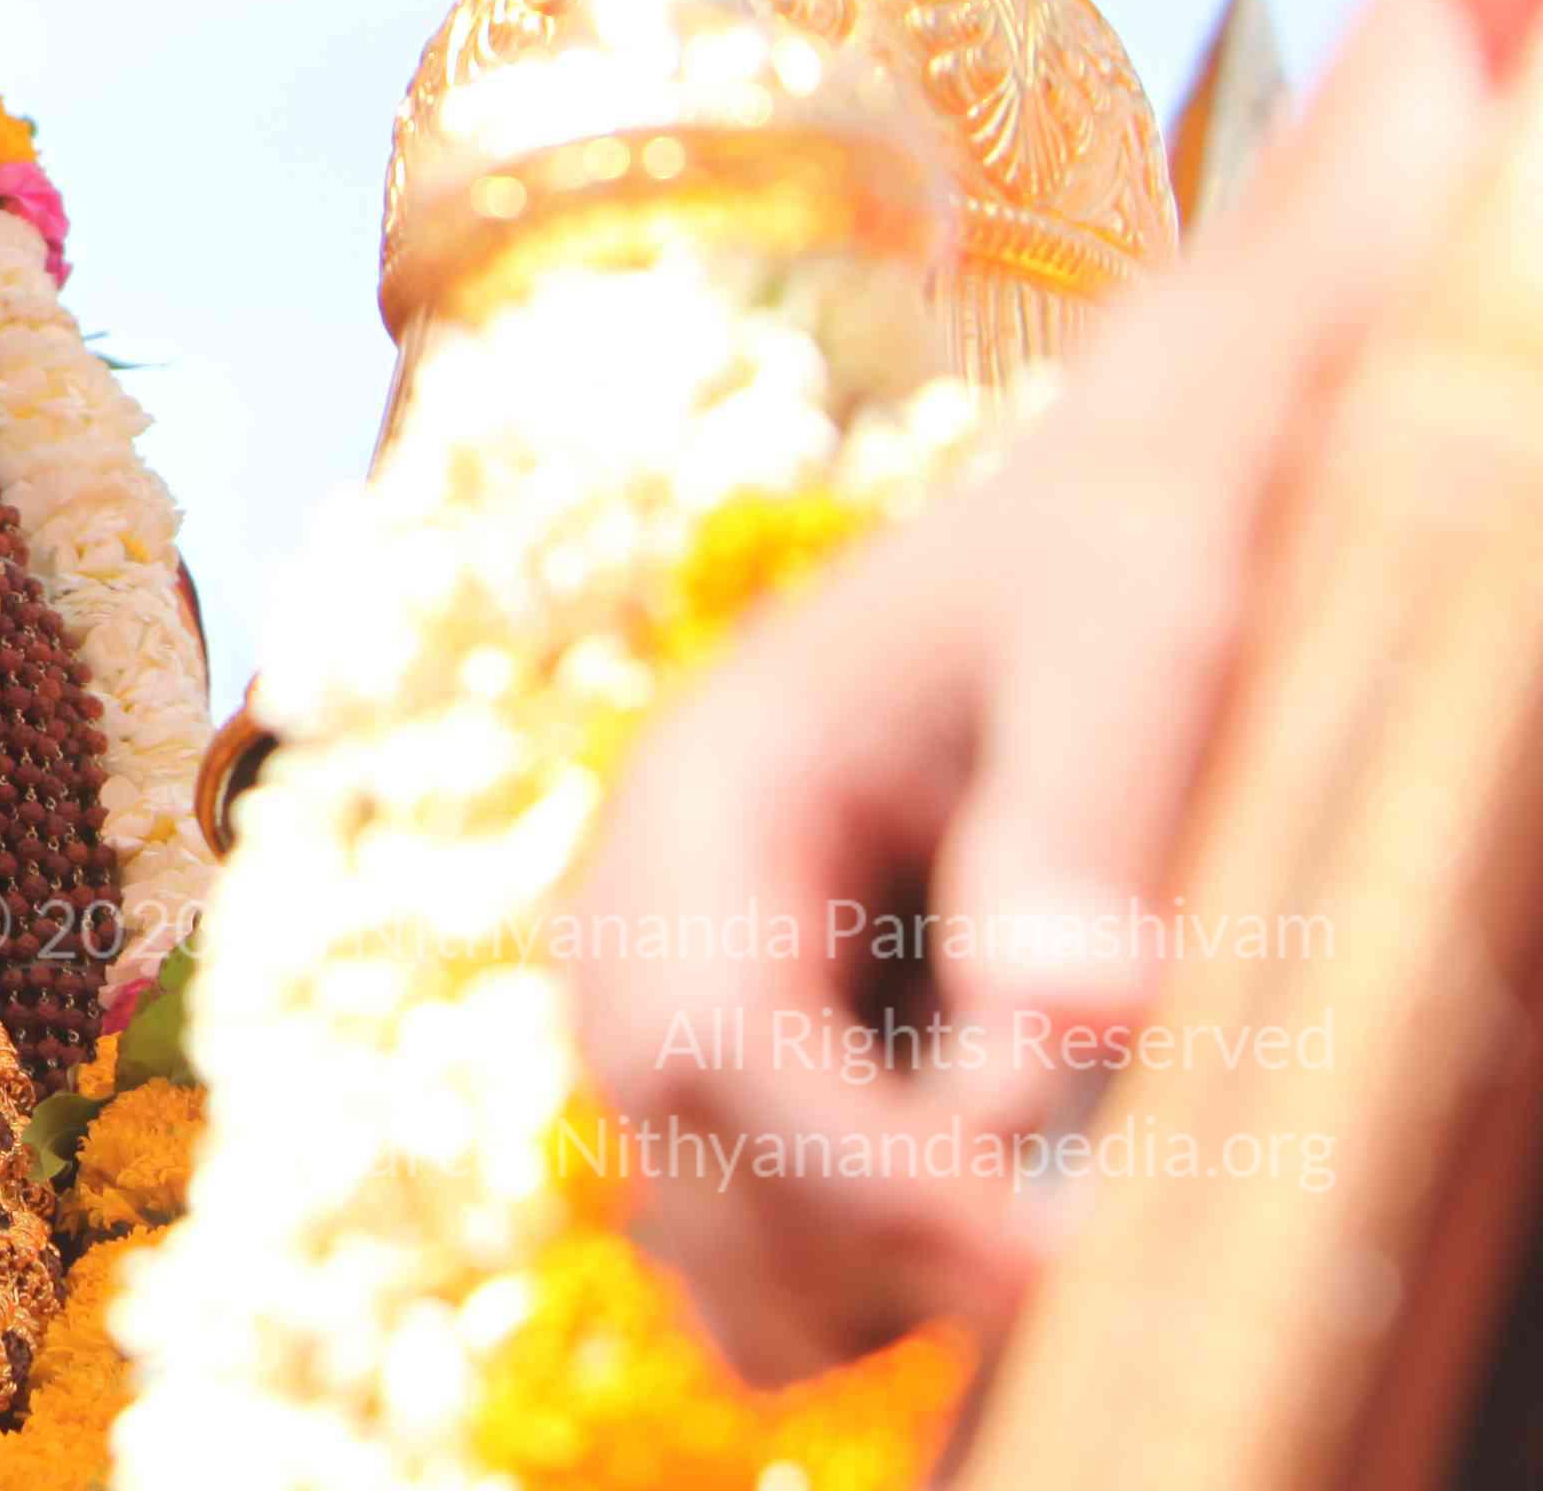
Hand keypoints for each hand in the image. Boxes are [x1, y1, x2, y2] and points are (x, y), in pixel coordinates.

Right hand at [560, 0, 1489, 1379]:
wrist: (1123, 517)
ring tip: (1060, 1214)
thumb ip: (1084, 822)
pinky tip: (1021, 1185)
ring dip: (872, 1272)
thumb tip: (1069, 1020)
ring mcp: (693, 990)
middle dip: (867, 1245)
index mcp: (704, 790)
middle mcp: (653, 905)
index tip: (1052, 1266)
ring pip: (718, 1241)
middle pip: (685, 1170)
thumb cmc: (1134, 559)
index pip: (713, 1038)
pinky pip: (775, 1228)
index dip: (868, 1175)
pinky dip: (886, 1257)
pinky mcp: (765, 1053)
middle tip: (1081, 1261)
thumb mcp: (1136, 650)